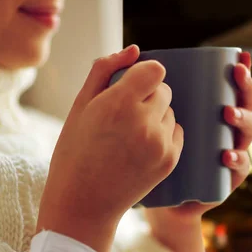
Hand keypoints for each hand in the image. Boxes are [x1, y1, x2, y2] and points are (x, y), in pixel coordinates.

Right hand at [38, 45, 183, 251]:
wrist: (82, 203)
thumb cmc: (75, 151)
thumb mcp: (80, 106)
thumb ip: (105, 70)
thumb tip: (134, 49)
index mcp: (119, 103)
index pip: (155, 70)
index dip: (143, 75)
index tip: (130, 86)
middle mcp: (144, 121)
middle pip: (165, 90)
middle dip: (148, 96)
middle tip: (125, 115)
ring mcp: (159, 144)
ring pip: (171, 112)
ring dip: (156, 116)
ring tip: (130, 136)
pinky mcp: (169, 161)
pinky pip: (176, 133)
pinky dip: (163, 135)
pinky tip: (141, 148)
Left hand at [145, 52, 251, 251]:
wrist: (153, 200)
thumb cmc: (144, 152)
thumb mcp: (140, 116)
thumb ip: (136, 85)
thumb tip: (134, 50)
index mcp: (209, 112)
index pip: (230, 87)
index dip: (241, 70)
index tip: (239, 57)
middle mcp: (224, 130)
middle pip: (245, 104)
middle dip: (246, 87)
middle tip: (237, 75)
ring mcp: (229, 153)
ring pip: (247, 132)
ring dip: (243, 120)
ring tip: (228, 114)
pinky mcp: (226, 179)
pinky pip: (240, 169)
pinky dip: (237, 160)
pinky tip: (227, 155)